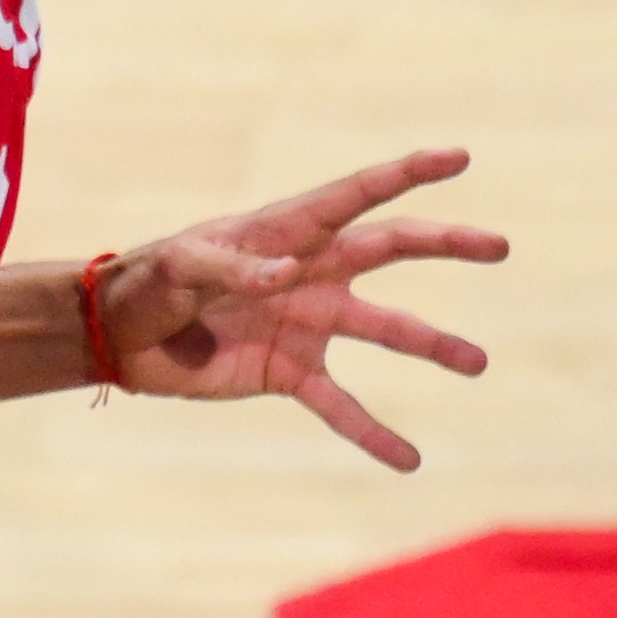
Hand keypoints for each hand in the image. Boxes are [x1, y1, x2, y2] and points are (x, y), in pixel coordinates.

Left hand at [96, 147, 502, 469]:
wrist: (118, 337)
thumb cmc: (148, 281)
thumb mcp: (181, 267)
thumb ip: (234, 266)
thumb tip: (288, 274)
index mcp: (288, 229)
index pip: (358, 194)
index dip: (409, 173)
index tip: (459, 158)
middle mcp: (311, 270)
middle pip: (392, 249)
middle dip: (446, 243)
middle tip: (498, 246)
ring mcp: (307, 323)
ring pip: (384, 330)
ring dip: (432, 345)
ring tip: (476, 362)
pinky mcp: (290, 373)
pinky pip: (341, 405)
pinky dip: (373, 433)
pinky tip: (409, 459)